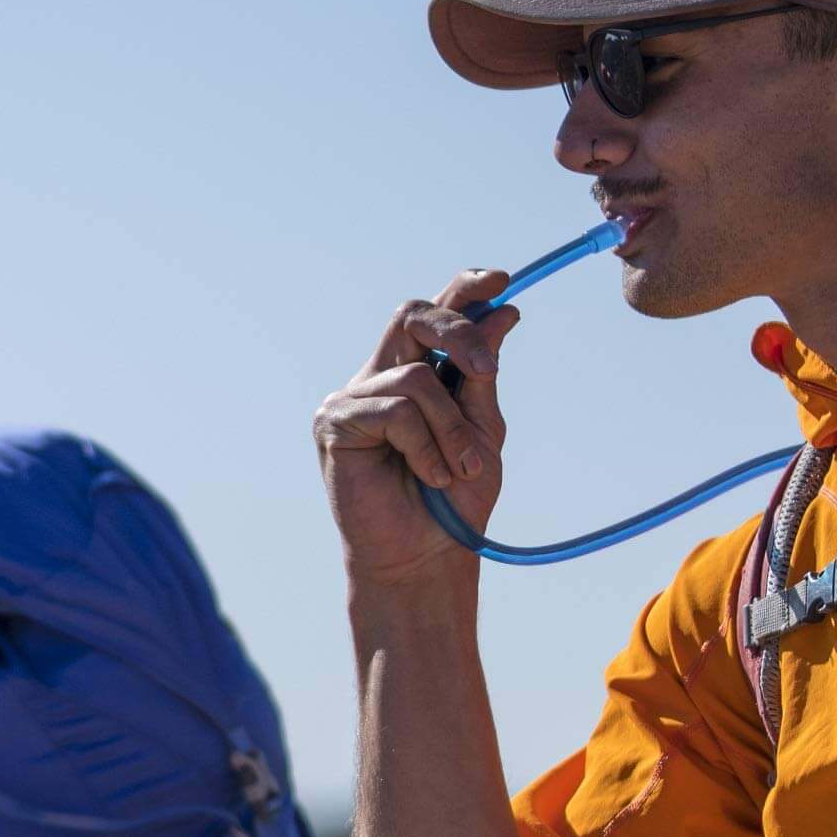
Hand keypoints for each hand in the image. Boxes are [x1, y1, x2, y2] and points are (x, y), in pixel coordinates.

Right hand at [315, 271, 519, 586]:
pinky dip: (425, 446)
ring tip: (457, 470)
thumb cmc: (455, 501)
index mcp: (418, 374)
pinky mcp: (334, 422)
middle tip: (486, 370)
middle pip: (412, 316)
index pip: (434, 316)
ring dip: (452, 429)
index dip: (464, 290)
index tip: (501, 279)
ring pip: (417, 378)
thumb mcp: (484, 431)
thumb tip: (502, 312)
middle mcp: (381, 376)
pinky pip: (395, 411)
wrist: (428, 556)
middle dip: (458, 333)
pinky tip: (429, 476)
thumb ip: (484, 375)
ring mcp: (353, 397)